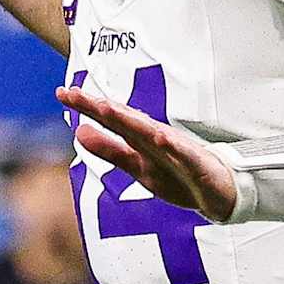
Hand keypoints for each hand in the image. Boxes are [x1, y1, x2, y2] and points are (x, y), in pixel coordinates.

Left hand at [56, 85, 236, 221]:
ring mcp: (178, 151)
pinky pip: (185, 156)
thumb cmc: (177, 174)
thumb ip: (110, 149)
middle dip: (100, 107)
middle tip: (74, 93)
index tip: (62, 92)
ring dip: (130, 120)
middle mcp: (156, 140)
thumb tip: (79, 132)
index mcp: (140, 139)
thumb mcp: (137, 165)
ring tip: (106, 108)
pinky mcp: (198, 166)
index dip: (87, 107)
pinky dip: (174, 147)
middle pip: (125, 120)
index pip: (111, 119)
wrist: (221, 191)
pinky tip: (162, 138)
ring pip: (151, 134)